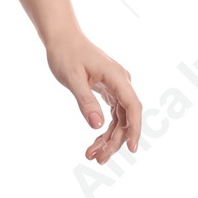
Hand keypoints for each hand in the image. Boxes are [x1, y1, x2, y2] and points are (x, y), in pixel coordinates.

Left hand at [46, 33, 141, 161]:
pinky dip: (104, 129)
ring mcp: (116, 87)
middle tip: (98, 159)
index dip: (134, 129)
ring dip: (109, 138)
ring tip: (93, 155)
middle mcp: (121, 82)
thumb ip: (85, 101)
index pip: (132, 107)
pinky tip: (95, 142)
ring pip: (119, 119)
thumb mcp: (72, 79)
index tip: (131, 148)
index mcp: (117, 77)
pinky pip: (113, 114)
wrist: (62, 38)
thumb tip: (97, 125)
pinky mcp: (109, 90)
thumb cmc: (66, 54)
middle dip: (115, 141)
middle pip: (126, 117)